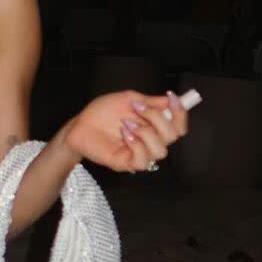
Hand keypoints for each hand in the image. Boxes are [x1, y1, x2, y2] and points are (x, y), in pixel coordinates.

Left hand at [59, 88, 190, 173]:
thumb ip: (150, 101)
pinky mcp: (127, 164)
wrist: (80, 124)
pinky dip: (136, 144)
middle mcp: (150, 141)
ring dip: (145, 133)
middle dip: (157, 118)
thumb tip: (169, 100)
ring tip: (126, 123)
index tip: (172, 97)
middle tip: (137, 108)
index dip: (180, 112)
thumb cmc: (102, 112)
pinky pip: (142, 161)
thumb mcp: (128, 99)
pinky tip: (124, 133)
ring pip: (161, 150)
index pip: (179, 126)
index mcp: (153, 126)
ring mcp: (140, 154)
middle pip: (173, 136)